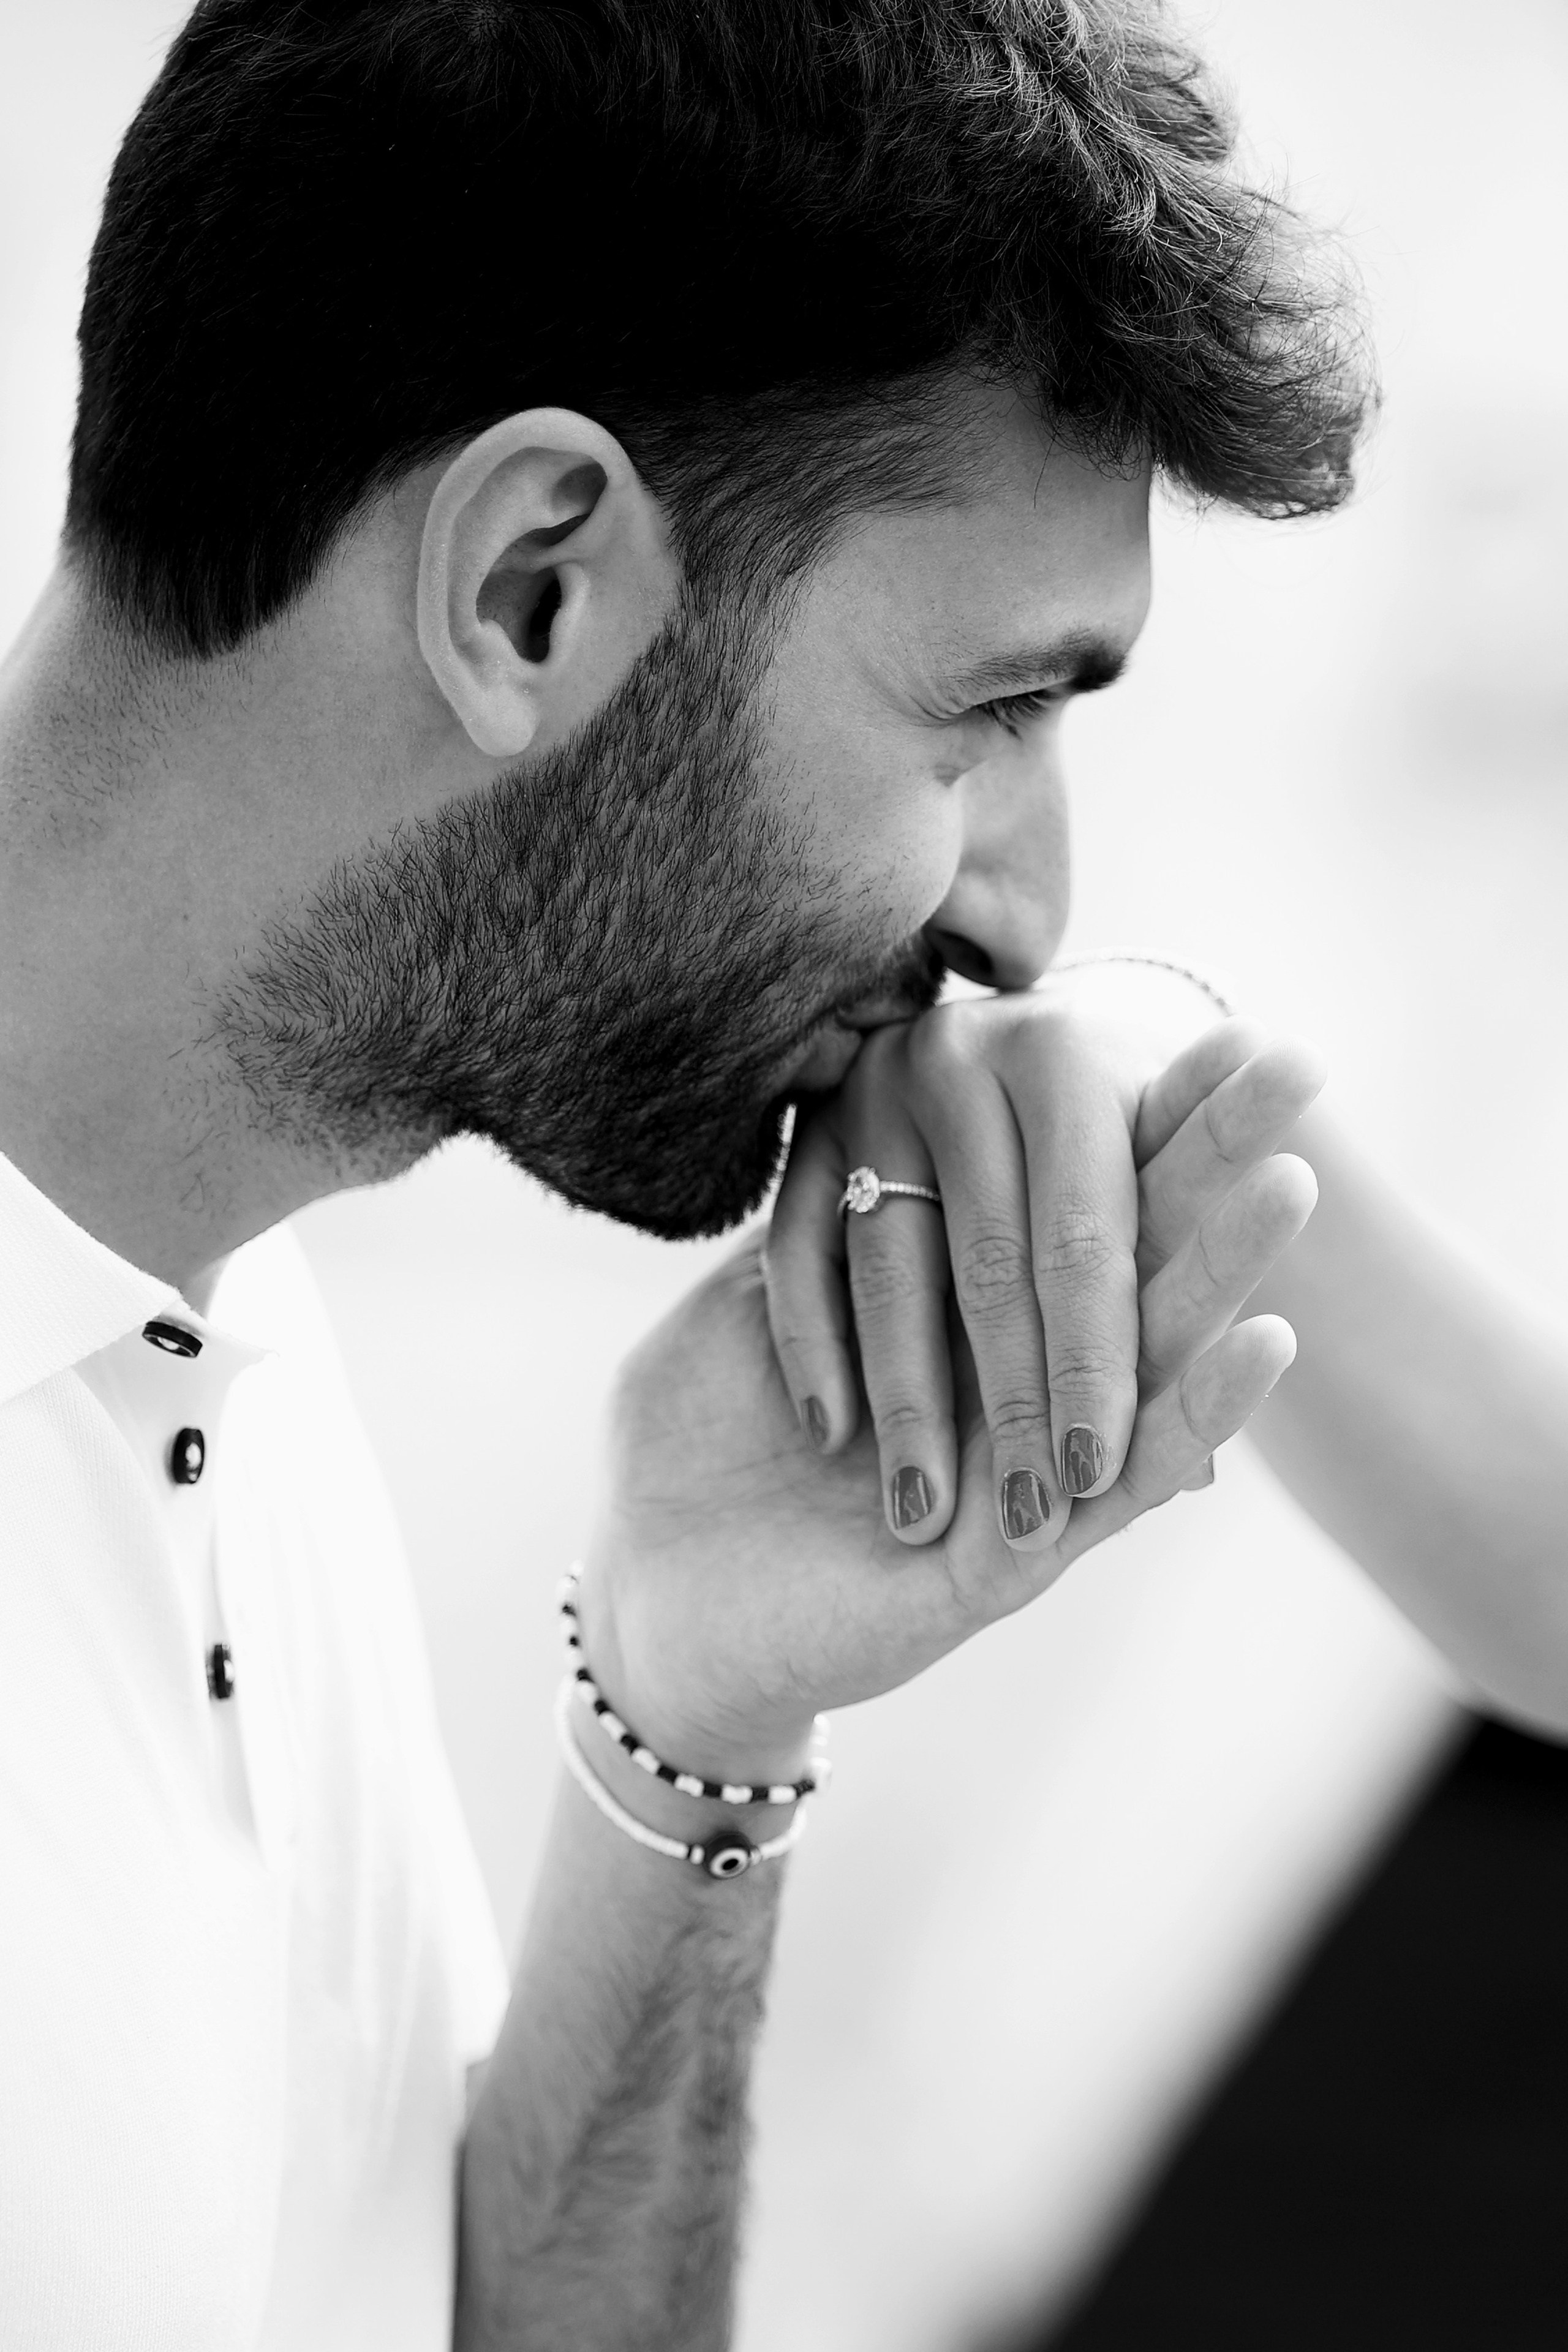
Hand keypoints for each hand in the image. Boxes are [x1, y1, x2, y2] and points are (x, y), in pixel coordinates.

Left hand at [577, 1012, 1318, 1782]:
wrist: (654, 1604)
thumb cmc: (688, 1452)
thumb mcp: (737, 1315)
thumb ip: (819, 1237)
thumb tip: (876, 1146)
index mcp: (942, 1300)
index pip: (1054, 1183)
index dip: (1129, 1110)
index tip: (1218, 1021)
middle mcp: (1002, 1376)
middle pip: (1120, 1243)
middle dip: (1204, 1153)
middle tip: (1300, 1060)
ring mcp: (1025, 1463)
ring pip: (1147, 1345)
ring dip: (1224, 1262)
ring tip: (1304, 1173)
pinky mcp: (1022, 1555)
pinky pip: (1127, 1478)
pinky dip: (1198, 1409)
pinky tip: (1272, 1340)